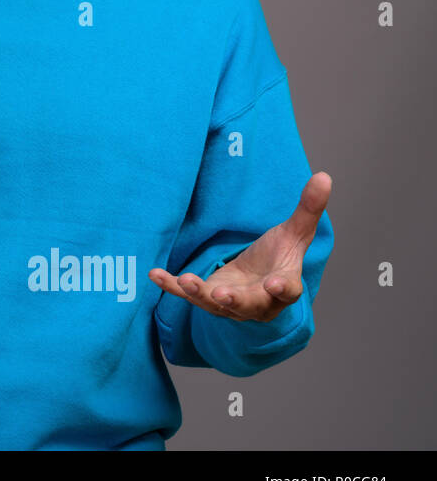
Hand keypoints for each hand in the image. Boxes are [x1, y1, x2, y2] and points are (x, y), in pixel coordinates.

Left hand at [150, 171, 331, 322]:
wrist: (259, 276)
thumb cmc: (279, 255)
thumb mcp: (294, 231)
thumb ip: (308, 208)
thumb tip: (325, 176)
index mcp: (283, 286)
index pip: (287, 290)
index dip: (282, 288)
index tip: (276, 283)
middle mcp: (257, 301)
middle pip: (247, 304)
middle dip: (234, 300)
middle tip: (222, 293)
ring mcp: (230, 303)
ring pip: (214, 304)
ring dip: (199, 294)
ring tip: (186, 282)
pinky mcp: (207, 296)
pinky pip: (187, 294)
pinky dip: (171, 286)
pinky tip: (155, 275)